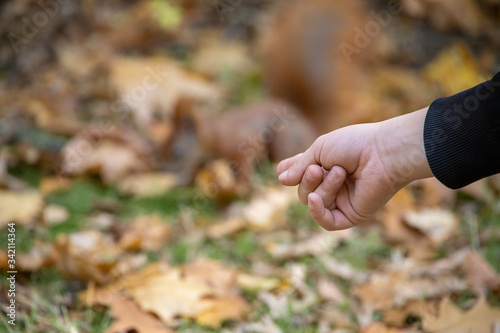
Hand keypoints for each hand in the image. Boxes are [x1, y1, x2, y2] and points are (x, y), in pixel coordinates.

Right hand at [277, 108, 432, 229]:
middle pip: (303, 192)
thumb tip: (281, 181)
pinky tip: (314, 200)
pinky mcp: (351, 215)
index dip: (292, 172)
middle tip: (320, 168)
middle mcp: (331, 185)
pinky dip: (317, 212)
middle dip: (308, 180)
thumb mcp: (319, 150)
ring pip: (314, 203)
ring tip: (340, 172)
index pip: (299, 175)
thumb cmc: (355, 144)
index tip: (289, 168)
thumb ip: (299, 167)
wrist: (382, 153)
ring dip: (323, 187)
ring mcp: (341, 201)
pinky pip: (327, 222)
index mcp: (324, 166)